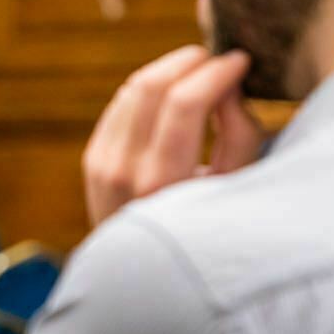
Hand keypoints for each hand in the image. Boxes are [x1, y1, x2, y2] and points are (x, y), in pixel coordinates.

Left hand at [83, 46, 263, 227]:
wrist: (145, 273)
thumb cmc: (206, 229)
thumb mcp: (234, 189)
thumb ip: (238, 134)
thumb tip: (226, 84)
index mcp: (162, 184)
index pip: (184, 104)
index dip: (216, 71)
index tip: (240, 61)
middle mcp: (124, 173)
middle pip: (152, 86)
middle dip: (191, 61)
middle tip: (220, 60)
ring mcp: (102, 165)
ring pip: (133, 88)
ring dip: (170, 69)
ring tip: (202, 75)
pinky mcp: (93, 159)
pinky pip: (121, 103)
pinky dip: (149, 88)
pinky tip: (173, 93)